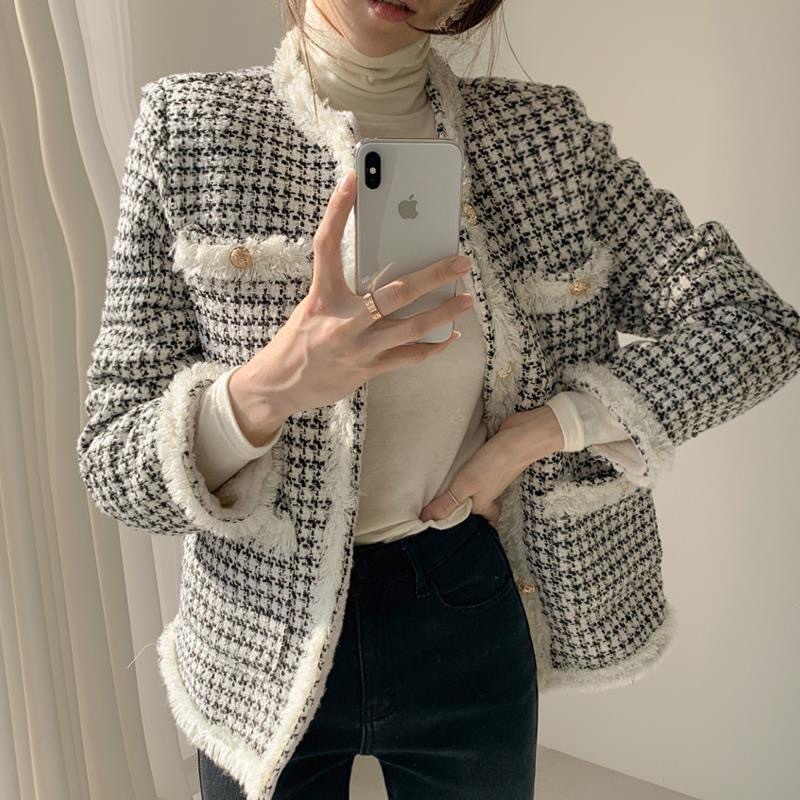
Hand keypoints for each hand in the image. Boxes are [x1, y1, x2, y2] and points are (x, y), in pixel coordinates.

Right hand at [229, 168, 475, 446]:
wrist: (279, 386)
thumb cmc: (298, 340)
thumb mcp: (313, 306)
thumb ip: (344, 289)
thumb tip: (385, 268)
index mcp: (322, 297)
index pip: (327, 245)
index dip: (337, 210)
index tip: (352, 179)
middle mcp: (342, 320)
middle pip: (396, 292)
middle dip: (434, 275)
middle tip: (461, 261)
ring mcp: (359, 347)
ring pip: (412, 327)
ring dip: (445, 312)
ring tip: (467, 299)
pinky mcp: (369, 369)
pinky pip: (410, 357)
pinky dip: (434, 346)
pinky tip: (450, 335)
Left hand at [419, 405, 564, 526]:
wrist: (520, 437)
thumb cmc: (495, 464)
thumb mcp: (466, 485)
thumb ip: (447, 502)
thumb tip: (425, 520)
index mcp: (482, 505)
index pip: (471, 522)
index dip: (459, 525)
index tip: (439, 525)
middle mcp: (487, 494)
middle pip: (472, 505)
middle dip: (458, 505)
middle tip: (435, 503)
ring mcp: (491, 477)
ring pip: (473, 488)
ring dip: (460, 486)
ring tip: (438, 484)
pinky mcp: (491, 462)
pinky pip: (476, 471)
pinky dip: (466, 470)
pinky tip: (455, 463)